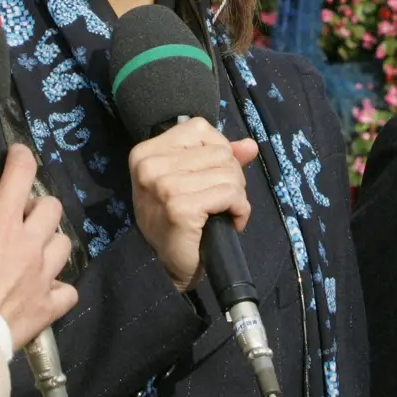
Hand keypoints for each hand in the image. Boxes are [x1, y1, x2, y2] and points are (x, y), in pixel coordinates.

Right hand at [0, 145, 77, 349]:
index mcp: (3, 223)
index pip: (21, 175)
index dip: (21, 158)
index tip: (16, 155)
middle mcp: (31, 244)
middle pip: (52, 208)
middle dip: (36, 208)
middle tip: (16, 220)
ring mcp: (43, 276)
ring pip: (64, 245)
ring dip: (49, 243)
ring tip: (30, 252)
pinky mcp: (48, 307)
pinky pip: (68, 290)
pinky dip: (58, 287)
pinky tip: (42, 289)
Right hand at [129, 118, 259, 290]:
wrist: (169, 267)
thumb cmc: (177, 221)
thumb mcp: (192, 179)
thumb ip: (220, 157)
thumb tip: (250, 146)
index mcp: (147, 151)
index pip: (200, 128)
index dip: (218, 151)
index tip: (210, 177)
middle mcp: (150, 165)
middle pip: (219, 152)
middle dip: (231, 176)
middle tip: (220, 201)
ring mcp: (164, 185)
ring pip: (229, 172)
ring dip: (236, 195)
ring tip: (224, 212)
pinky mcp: (181, 207)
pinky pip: (231, 194)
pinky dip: (240, 209)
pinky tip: (232, 222)